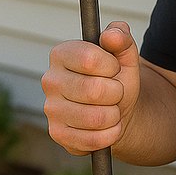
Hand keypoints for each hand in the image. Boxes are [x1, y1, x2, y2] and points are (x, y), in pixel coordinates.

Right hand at [42, 21, 141, 155]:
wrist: (118, 108)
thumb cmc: (117, 77)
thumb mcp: (125, 54)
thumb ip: (120, 37)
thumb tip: (112, 35)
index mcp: (61, 54)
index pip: (89, 59)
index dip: (111, 66)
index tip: (114, 68)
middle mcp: (50, 80)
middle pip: (94, 90)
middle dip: (117, 92)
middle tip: (116, 91)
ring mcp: (51, 109)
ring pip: (96, 117)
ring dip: (115, 114)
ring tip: (112, 108)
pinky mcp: (57, 134)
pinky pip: (92, 139)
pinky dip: (110, 134)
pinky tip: (109, 126)